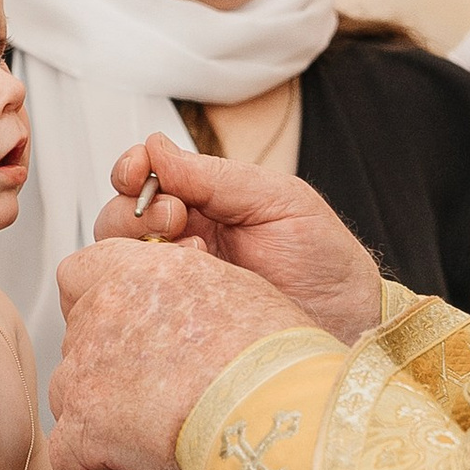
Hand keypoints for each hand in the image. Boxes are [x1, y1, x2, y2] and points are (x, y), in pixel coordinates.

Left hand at [47, 236, 311, 469]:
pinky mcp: (85, 425)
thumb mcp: (235, 292)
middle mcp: (104, 310)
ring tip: (149, 457)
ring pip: (70, 400)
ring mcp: (87, 368)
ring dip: (103, 428)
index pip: (81, 275)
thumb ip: (188, 294)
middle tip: (149, 407)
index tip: (122, 338)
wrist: (277, 398)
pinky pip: (70, 460)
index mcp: (140, 271)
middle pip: (79, 344)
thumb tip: (183, 318)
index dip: (95, 310)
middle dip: (107, 378)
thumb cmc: (275, 356)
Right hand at [97, 139, 382, 344]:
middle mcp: (184, 241)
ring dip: (141, 248)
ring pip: (121, 261)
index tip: (138, 170)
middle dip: (136, 210)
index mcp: (206, 203)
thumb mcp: (278, 200)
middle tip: (176, 216)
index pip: (146, 178)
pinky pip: (137, 304)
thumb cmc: (324, 261)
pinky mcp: (176, 323)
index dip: (132, 170)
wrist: (350, 322)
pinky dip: (148, 289)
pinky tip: (188, 286)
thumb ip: (215, 175)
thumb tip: (157, 147)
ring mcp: (178, 284)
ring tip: (190, 253)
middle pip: (120, 218)